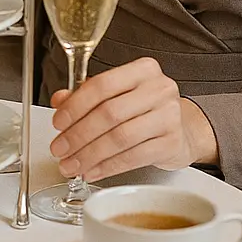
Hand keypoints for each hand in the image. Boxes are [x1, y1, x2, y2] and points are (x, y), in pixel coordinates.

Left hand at [49, 56, 218, 180]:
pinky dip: (108, 166)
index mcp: (143, 70)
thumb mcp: (117, 94)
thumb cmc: (145, 108)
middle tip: (60, 148)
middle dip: (78, 135)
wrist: (183, 129)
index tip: (58, 123)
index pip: (102, 85)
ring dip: (90, 154)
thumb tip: (60, 100)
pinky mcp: (172, 143)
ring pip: (120, 138)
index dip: (75, 106)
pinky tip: (92, 171)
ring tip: (71, 164)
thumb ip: (86, 94)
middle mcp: (159, 89)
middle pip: (109, 113)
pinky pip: (133, 157)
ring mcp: (169, 116)